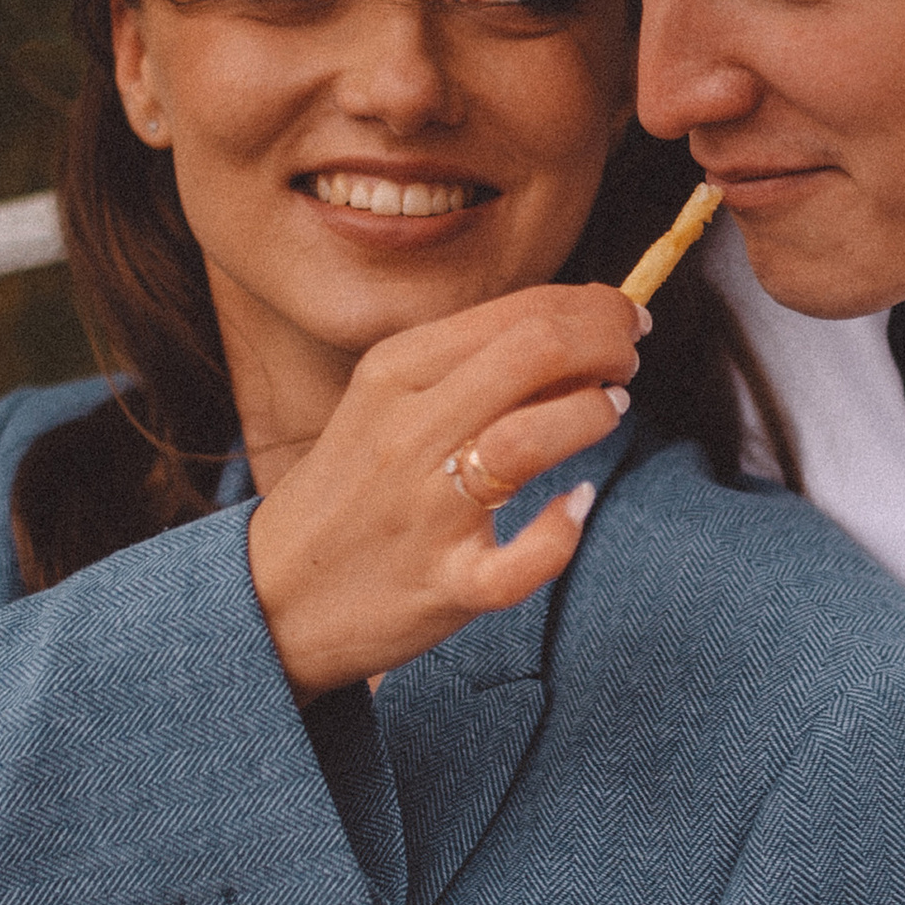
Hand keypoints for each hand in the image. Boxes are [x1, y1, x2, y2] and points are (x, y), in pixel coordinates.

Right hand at [246, 279, 641, 695]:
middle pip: (534, 355)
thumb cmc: (354, 489)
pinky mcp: (443, 584)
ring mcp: (426, 511)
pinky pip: (522, 559)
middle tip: (628, 362)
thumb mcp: (389, 403)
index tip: (624, 319)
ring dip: (592, 415)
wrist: (276, 594)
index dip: (594, 309)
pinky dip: (562, 531)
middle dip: (607, 344)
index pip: (518, 316)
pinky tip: (575, 507)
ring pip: (530, 439)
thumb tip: (576, 334)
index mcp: (395, 373)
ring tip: (609, 412)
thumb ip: (471, 366)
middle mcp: (408, 432)